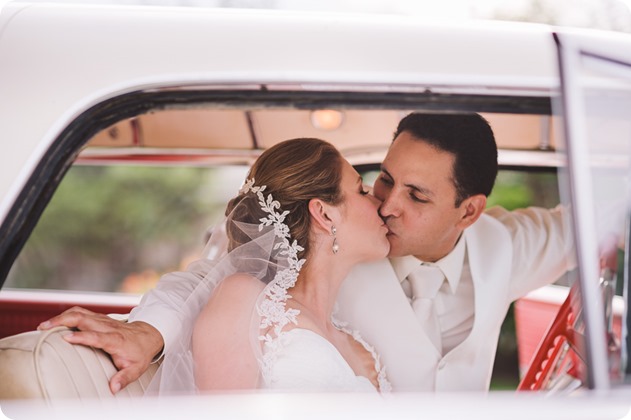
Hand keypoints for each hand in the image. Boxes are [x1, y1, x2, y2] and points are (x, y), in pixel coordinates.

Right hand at [38, 306, 163, 393]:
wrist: (148, 336)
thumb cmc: (140, 353)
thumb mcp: (136, 369)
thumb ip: (124, 378)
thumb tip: (113, 388)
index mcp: (116, 340)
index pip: (97, 336)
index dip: (82, 336)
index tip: (65, 338)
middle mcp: (108, 327)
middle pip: (84, 319)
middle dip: (63, 321)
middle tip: (43, 328)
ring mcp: (103, 321)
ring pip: (81, 313)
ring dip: (61, 317)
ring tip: (43, 325)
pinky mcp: (99, 319)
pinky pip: (81, 313)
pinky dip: (66, 315)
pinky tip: (54, 323)